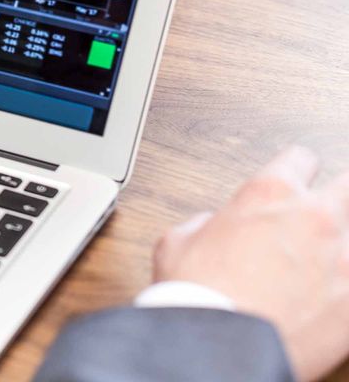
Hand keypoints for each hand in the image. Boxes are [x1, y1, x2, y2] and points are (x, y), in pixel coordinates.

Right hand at [153, 146, 348, 380]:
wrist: (218, 347)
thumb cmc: (197, 295)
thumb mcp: (176, 242)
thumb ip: (205, 225)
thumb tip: (213, 228)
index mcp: (269, 194)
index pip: (300, 159)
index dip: (296, 171)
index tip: (296, 184)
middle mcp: (314, 217)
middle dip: (337, 198)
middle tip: (321, 220)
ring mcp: (343, 257)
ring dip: (338, 247)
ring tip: (322, 264)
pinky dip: (343, 288)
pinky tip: (327, 297)